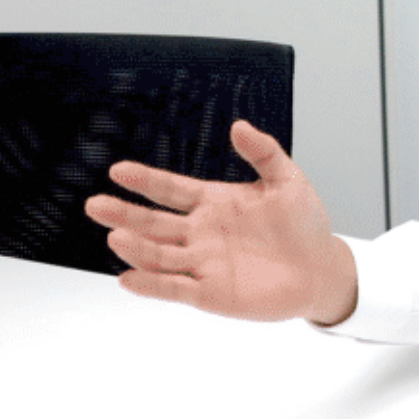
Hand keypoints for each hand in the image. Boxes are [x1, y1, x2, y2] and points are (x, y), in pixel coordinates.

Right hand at [83, 120, 356, 324]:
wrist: (322, 269)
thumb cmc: (305, 224)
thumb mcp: (287, 180)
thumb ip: (264, 152)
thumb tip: (239, 125)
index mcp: (214, 202)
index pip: (171, 189)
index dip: (145, 180)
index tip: (118, 170)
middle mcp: (200, 233)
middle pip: (154, 223)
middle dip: (125, 214)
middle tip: (95, 204)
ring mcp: (202, 264)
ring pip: (159, 255)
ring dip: (136, 248)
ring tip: (114, 237)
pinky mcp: (210, 293)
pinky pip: (175, 288)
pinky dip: (151, 284)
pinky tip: (128, 278)